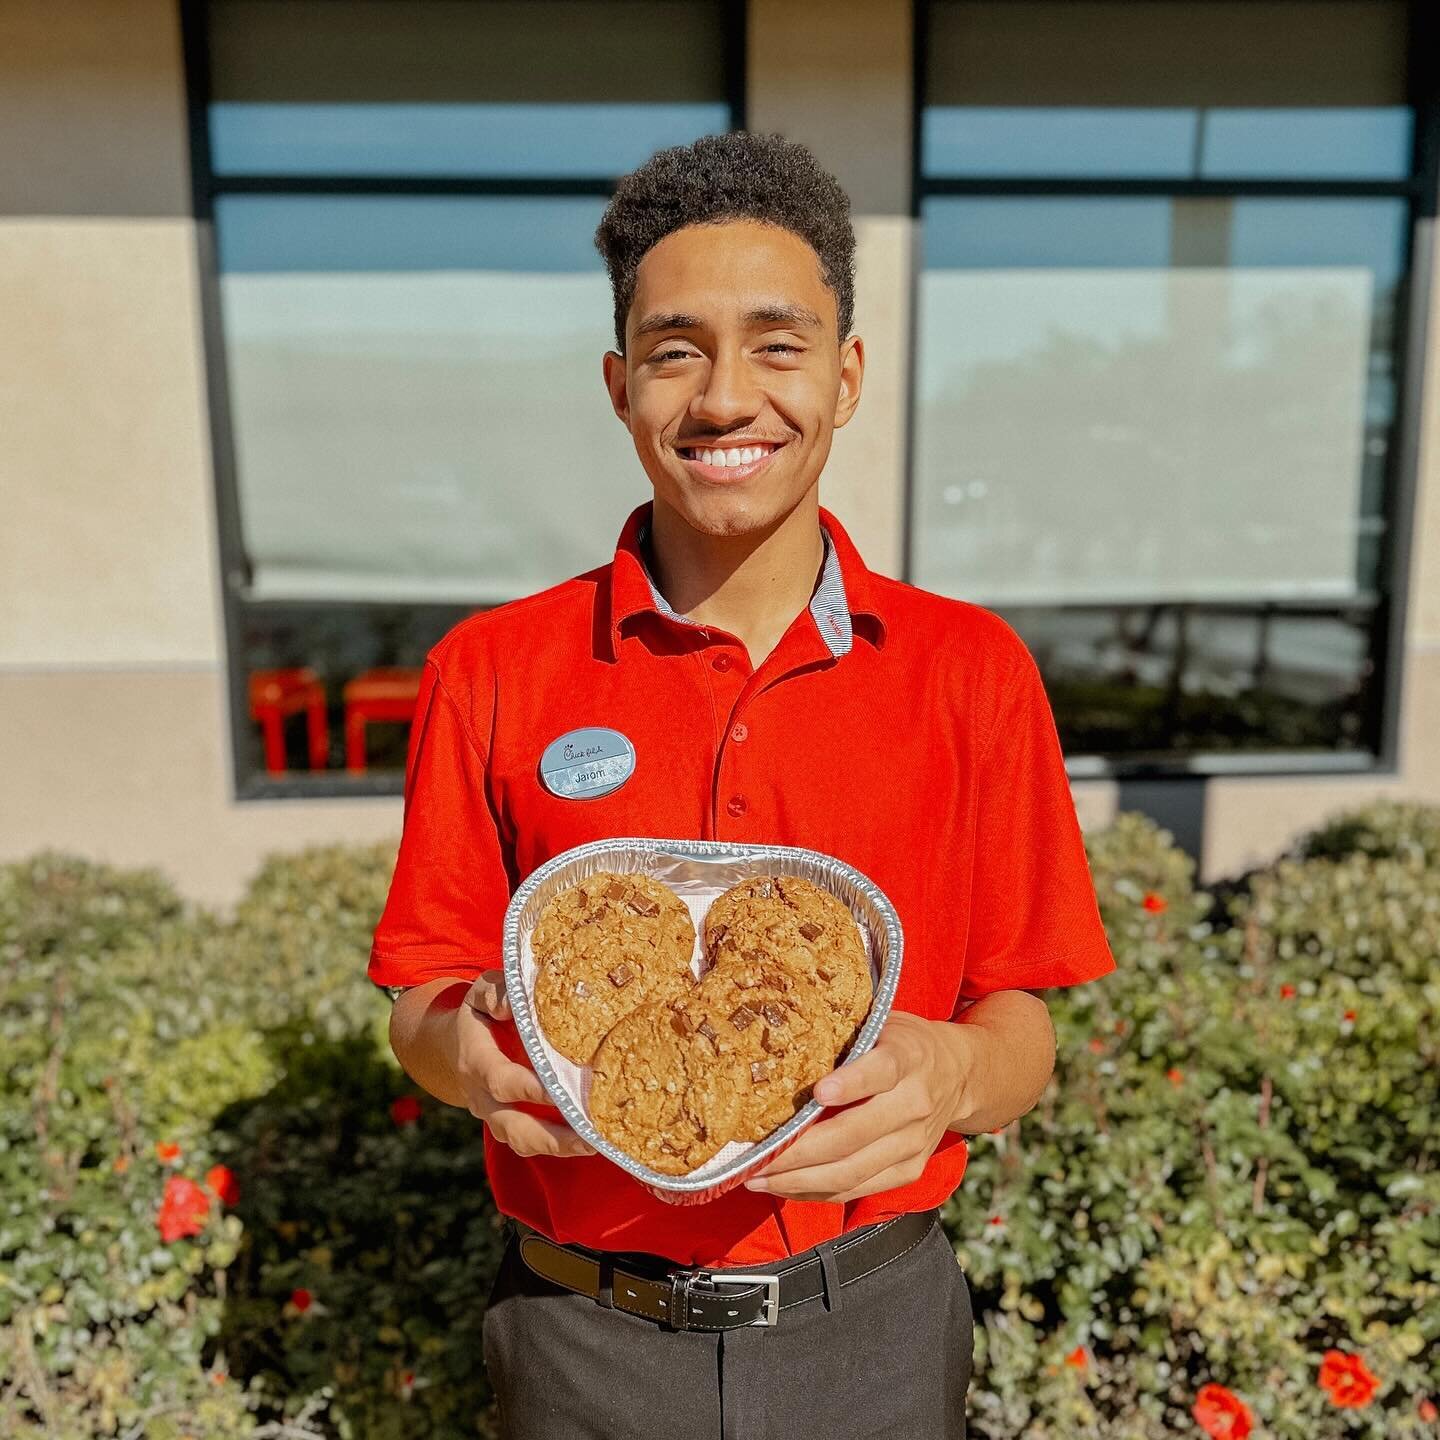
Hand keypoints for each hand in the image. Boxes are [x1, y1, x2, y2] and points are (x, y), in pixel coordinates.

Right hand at [453, 970, 593, 1158]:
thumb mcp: (481, 992)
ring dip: (559, 1147)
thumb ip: (494, 992)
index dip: (528, 1089)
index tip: (558, 1092)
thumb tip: (510, 1004)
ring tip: (595, 1144)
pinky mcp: (511, 1125)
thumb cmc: (480, 1014)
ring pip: (523, 1141)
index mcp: (476, 1061)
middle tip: (588, 1137)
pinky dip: (560, 1147)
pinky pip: (533, 1143)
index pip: (500, 1081)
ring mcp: (496, 1115)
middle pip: (513, 1126)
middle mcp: (483, 1097)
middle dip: (550, 1136)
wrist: (456, 1045)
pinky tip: (591, 1141)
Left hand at [745, 1011, 969, 1202]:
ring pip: (851, 1172)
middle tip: (756, 1157)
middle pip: (853, 1135)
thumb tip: (779, 1044)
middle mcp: (913, 1103)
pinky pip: (857, 1189)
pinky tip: (785, 1187)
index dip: (850, 1084)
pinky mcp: (909, 1170)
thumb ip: (844, 1037)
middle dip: (799, 1151)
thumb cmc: (902, 1043)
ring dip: (799, 1180)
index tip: (817, 1092)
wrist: (959, 1075)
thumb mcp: (881, 1023)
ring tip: (758, 1178)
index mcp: (907, 1057)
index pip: (880, 1071)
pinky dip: (817, 1192)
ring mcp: (913, 1143)